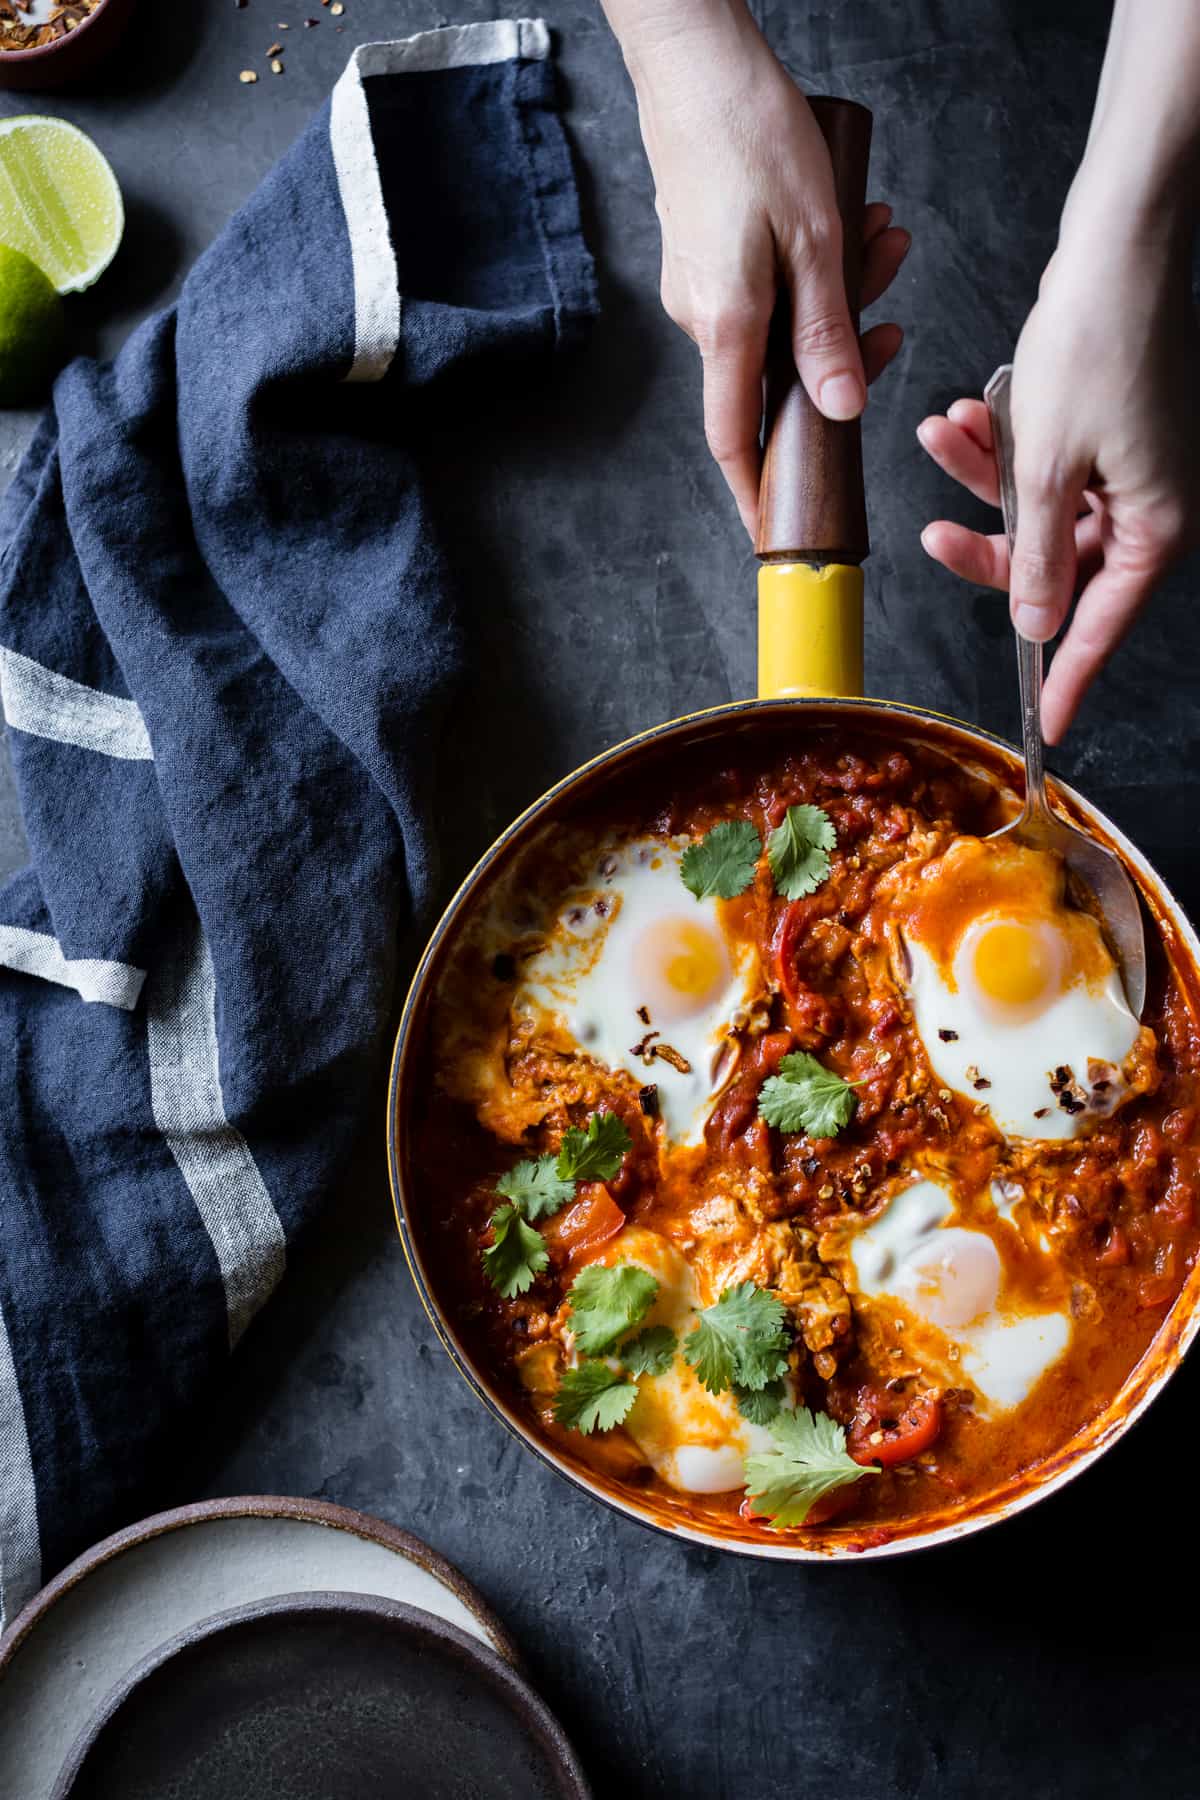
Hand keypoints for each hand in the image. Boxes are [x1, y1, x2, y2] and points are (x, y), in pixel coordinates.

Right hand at [619, 5, 907, 534]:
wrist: (694, 60)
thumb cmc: (749, 132)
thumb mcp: (813, 238)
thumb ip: (828, 332)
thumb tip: (841, 409)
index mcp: (725, 325)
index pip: (735, 440)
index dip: (757, 493)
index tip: (778, 529)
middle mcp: (701, 317)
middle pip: (775, 377)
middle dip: (843, 354)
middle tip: (893, 317)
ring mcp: (698, 287)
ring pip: (779, 325)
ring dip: (838, 297)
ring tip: (884, 243)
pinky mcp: (704, 256)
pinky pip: (765, 290)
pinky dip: (811, 272)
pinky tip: (850, 228)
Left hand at [918, 220, 1199, 741]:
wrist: (1118, 242)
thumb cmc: (1096, 341)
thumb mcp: (1046, 465)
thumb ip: (1037, 555)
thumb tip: (1036, 624)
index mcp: (1156, 527)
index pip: (1099, 627)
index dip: (1063, 678)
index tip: (1042, 731)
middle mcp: (1151, 504)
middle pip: (1055, 567)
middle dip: (989, 544)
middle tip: (935, 533)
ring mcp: (1131, 469)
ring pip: (1038, 511)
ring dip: (984, 481)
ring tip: (944, 436)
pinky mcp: (1108, 433)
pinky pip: (1044, 466)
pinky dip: (1003, 448)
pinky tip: (968, 416)